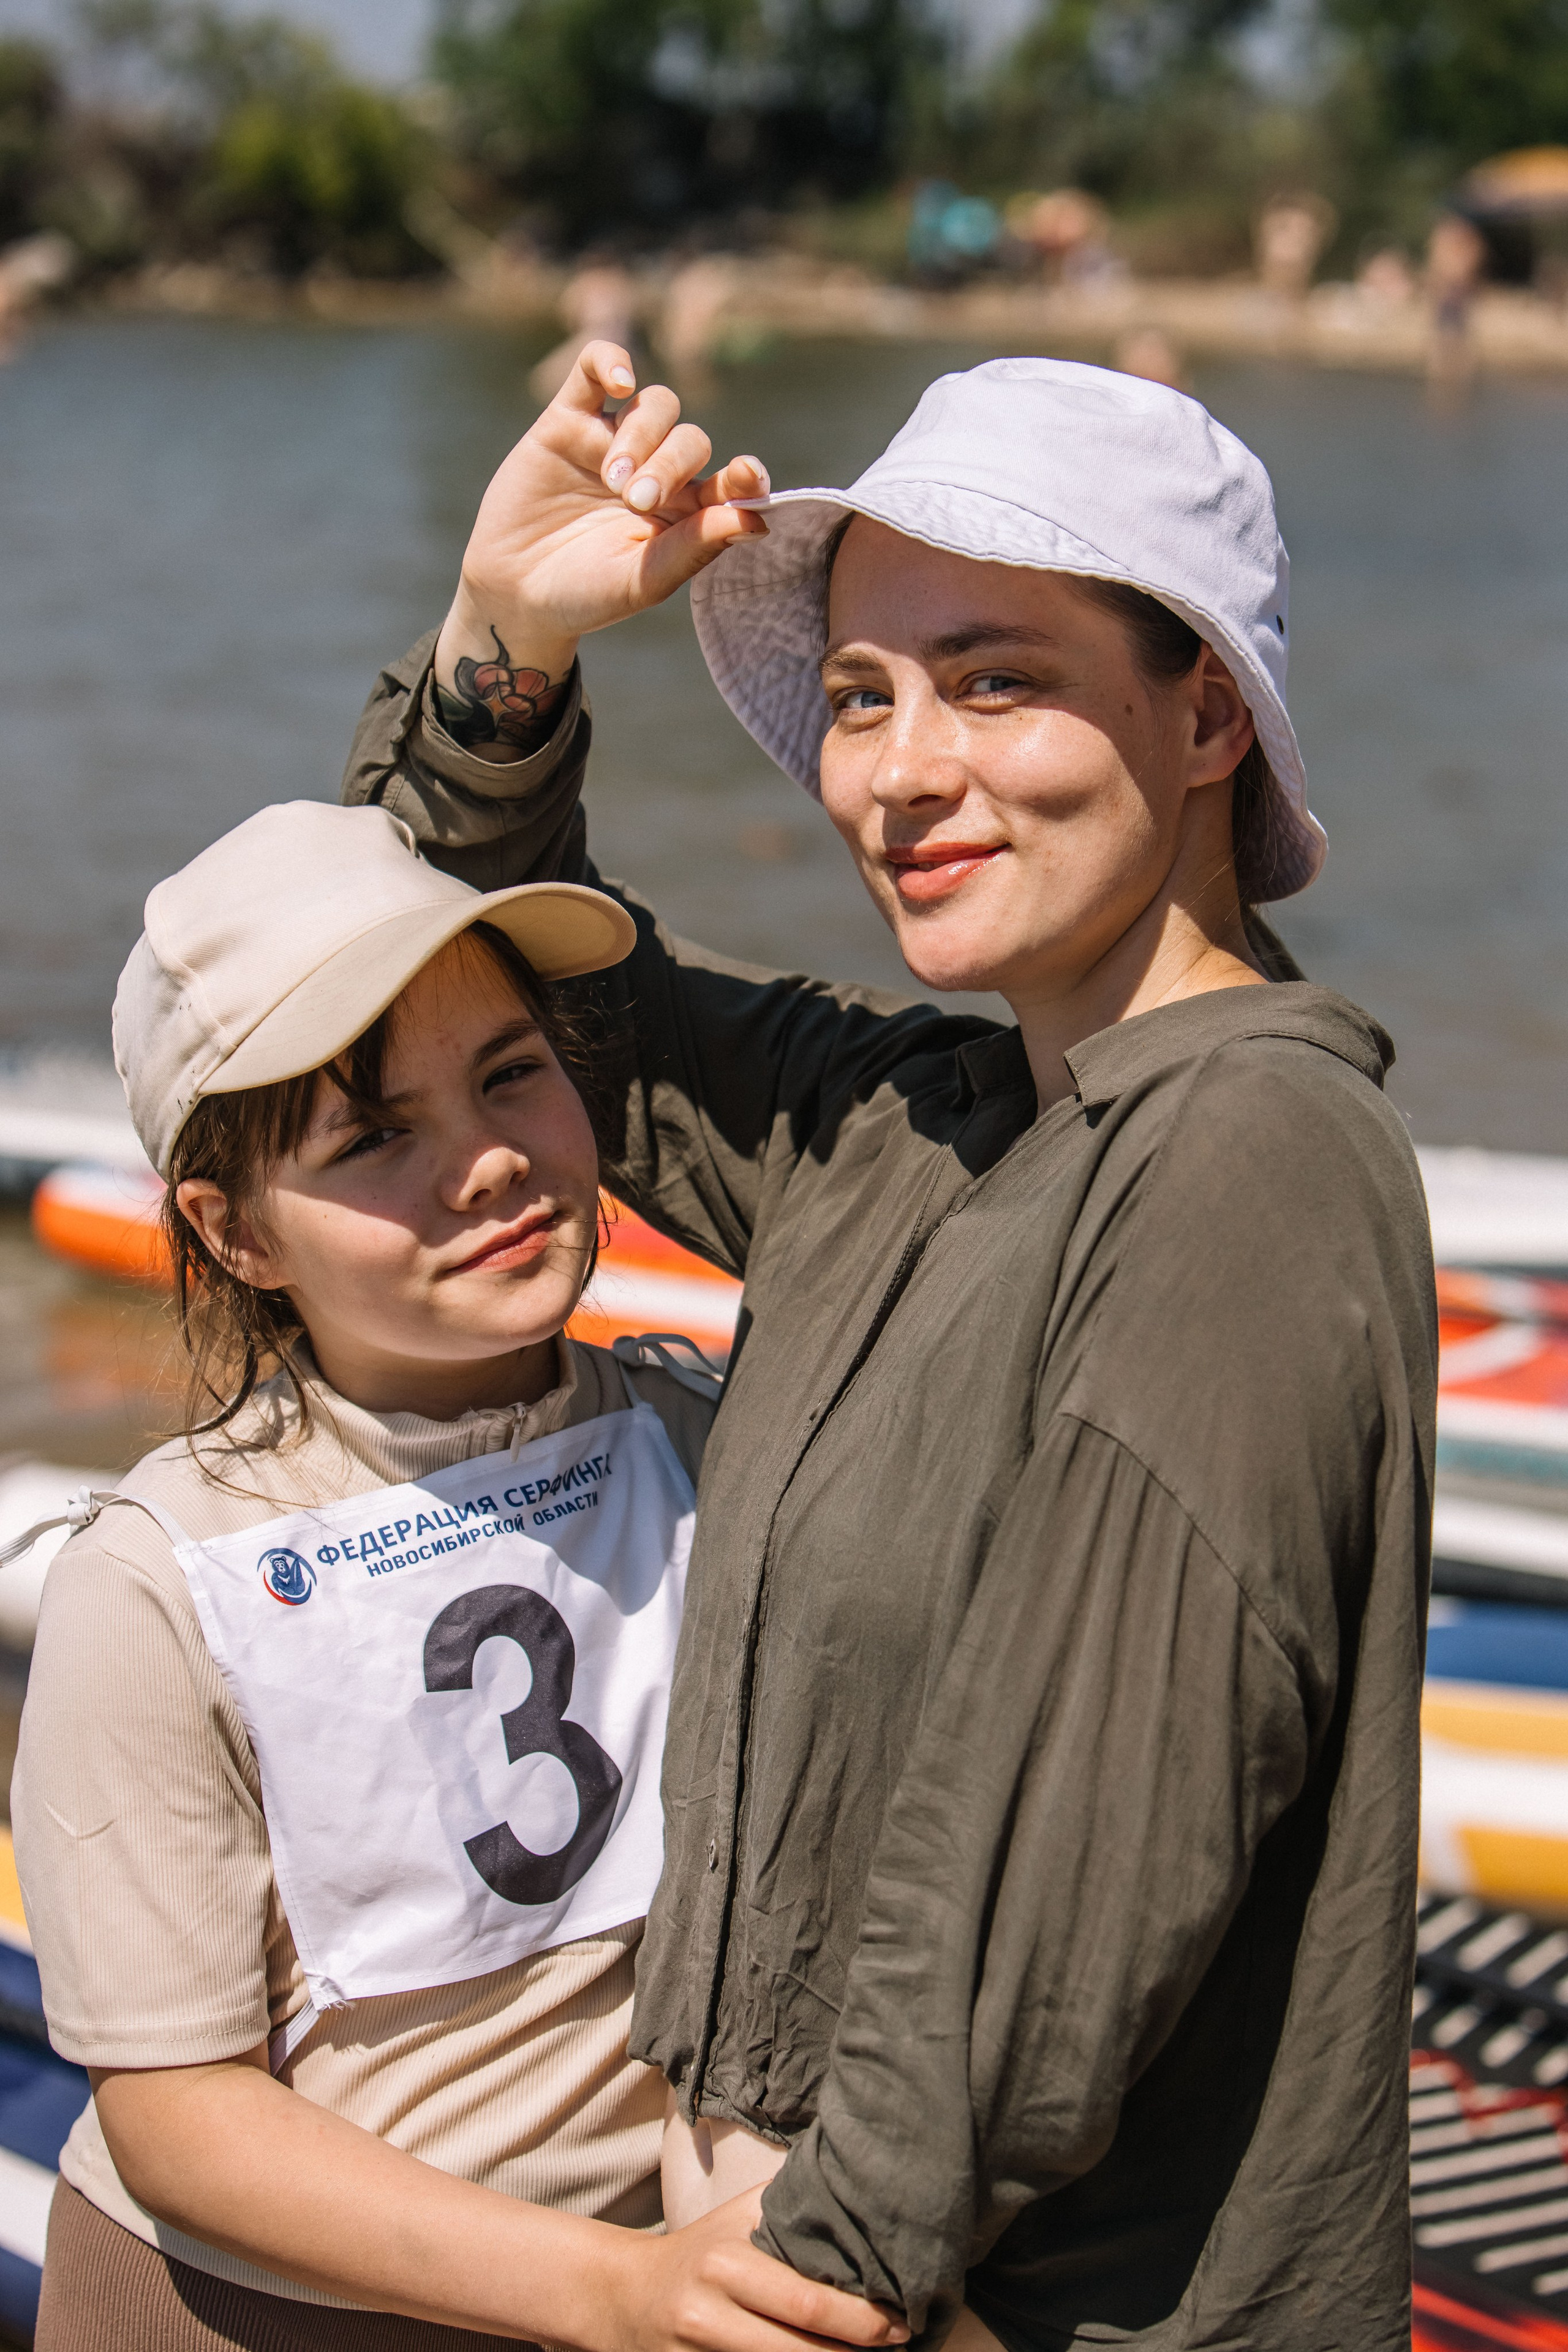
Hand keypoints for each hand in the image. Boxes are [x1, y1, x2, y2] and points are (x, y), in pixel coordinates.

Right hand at [434, 342, 768, 759]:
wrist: (515, 591)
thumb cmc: (585, 594)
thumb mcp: (642, 580)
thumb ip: (695, 547)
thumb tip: (758, 519)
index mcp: (684, 513)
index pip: (729, 482)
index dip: (744, 474)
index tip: (746, 475)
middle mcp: (656, 470)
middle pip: (689, 439)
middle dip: (669, 465)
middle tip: (636, 500)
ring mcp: (613, 441)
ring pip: (654, 405)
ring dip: (642, 435)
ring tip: (613, 479)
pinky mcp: (568, 420)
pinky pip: (596, 368)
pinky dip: (612, 361)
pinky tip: (621, 380)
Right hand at [595, 2185, 907, 2351]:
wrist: (625, 2298)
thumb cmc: (702, 2250)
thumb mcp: (738, 2216)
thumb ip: (792, 2200)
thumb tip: (862, 2174)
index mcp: (725, 2266)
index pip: (806, 2301)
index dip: (861, 2320)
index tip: (902, 2321)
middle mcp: (708, 2315)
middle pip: (800, 2351)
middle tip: (903, 2347)